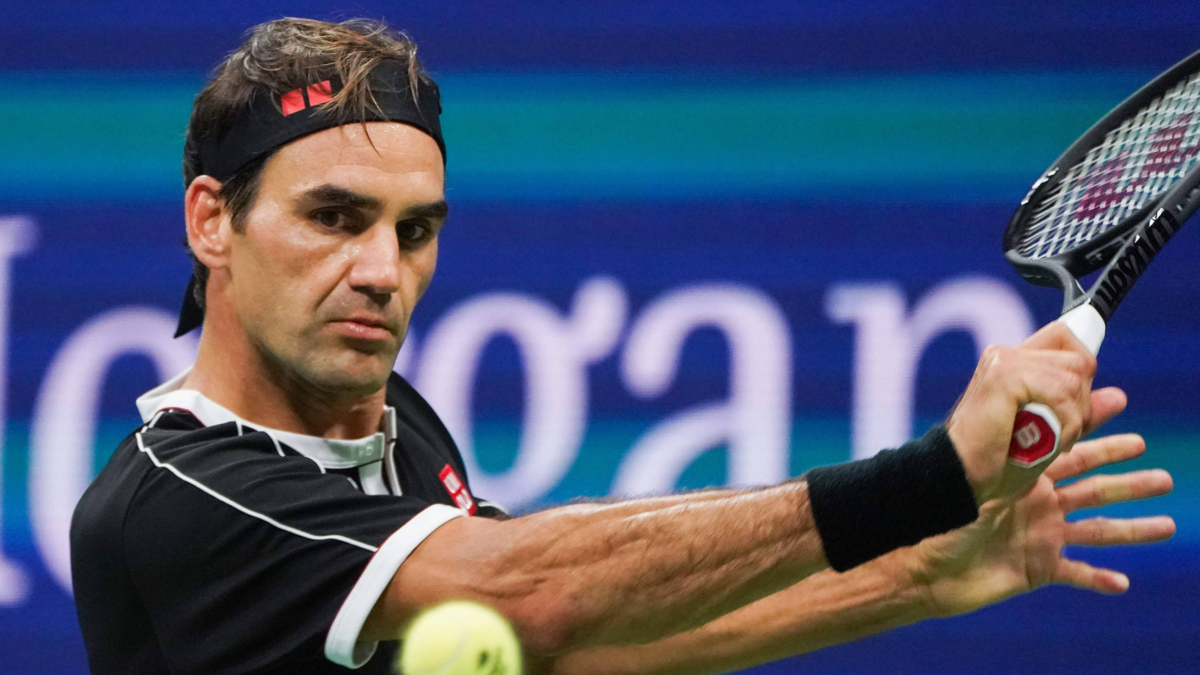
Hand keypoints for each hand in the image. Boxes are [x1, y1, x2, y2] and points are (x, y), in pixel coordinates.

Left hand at [907, 431, 1174, 617]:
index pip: (1072, 449)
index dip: (1101, 436)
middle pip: (1094, 488)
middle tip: (1165, 477)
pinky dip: (1099, 579)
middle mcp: (1037, 503)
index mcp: (1025, 475)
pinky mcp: (1035, 569)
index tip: (1131, 423)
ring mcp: (1039, 536)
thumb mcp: (979, 469)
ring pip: (1097, 531)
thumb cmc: (941, 511)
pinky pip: (1075, 575)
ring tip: (1169, 525)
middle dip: (1130, 480)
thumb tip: (1027, 379)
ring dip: (1133, 528)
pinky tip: (1123, 582)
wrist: (920, 561)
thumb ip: (1011, 436)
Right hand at [948, 322, 1097, 501]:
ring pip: (1074, 376)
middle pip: (1078, 359)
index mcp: (1011, 364)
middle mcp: (1005, 356)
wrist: (961, 477)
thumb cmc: (995, 461)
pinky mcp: (1005, 375)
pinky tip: (1046, 441)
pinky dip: (1064, 423)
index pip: (1066, 337)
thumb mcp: (1047, 434)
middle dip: (1080, 403)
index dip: (1081, 366)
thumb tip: (1119, 397)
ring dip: (1071, 418)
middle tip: (1055, 433)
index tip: (1078, 403)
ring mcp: (1004, 362)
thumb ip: (1079, 411)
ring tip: (1046, 440)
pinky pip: (1061, 390)